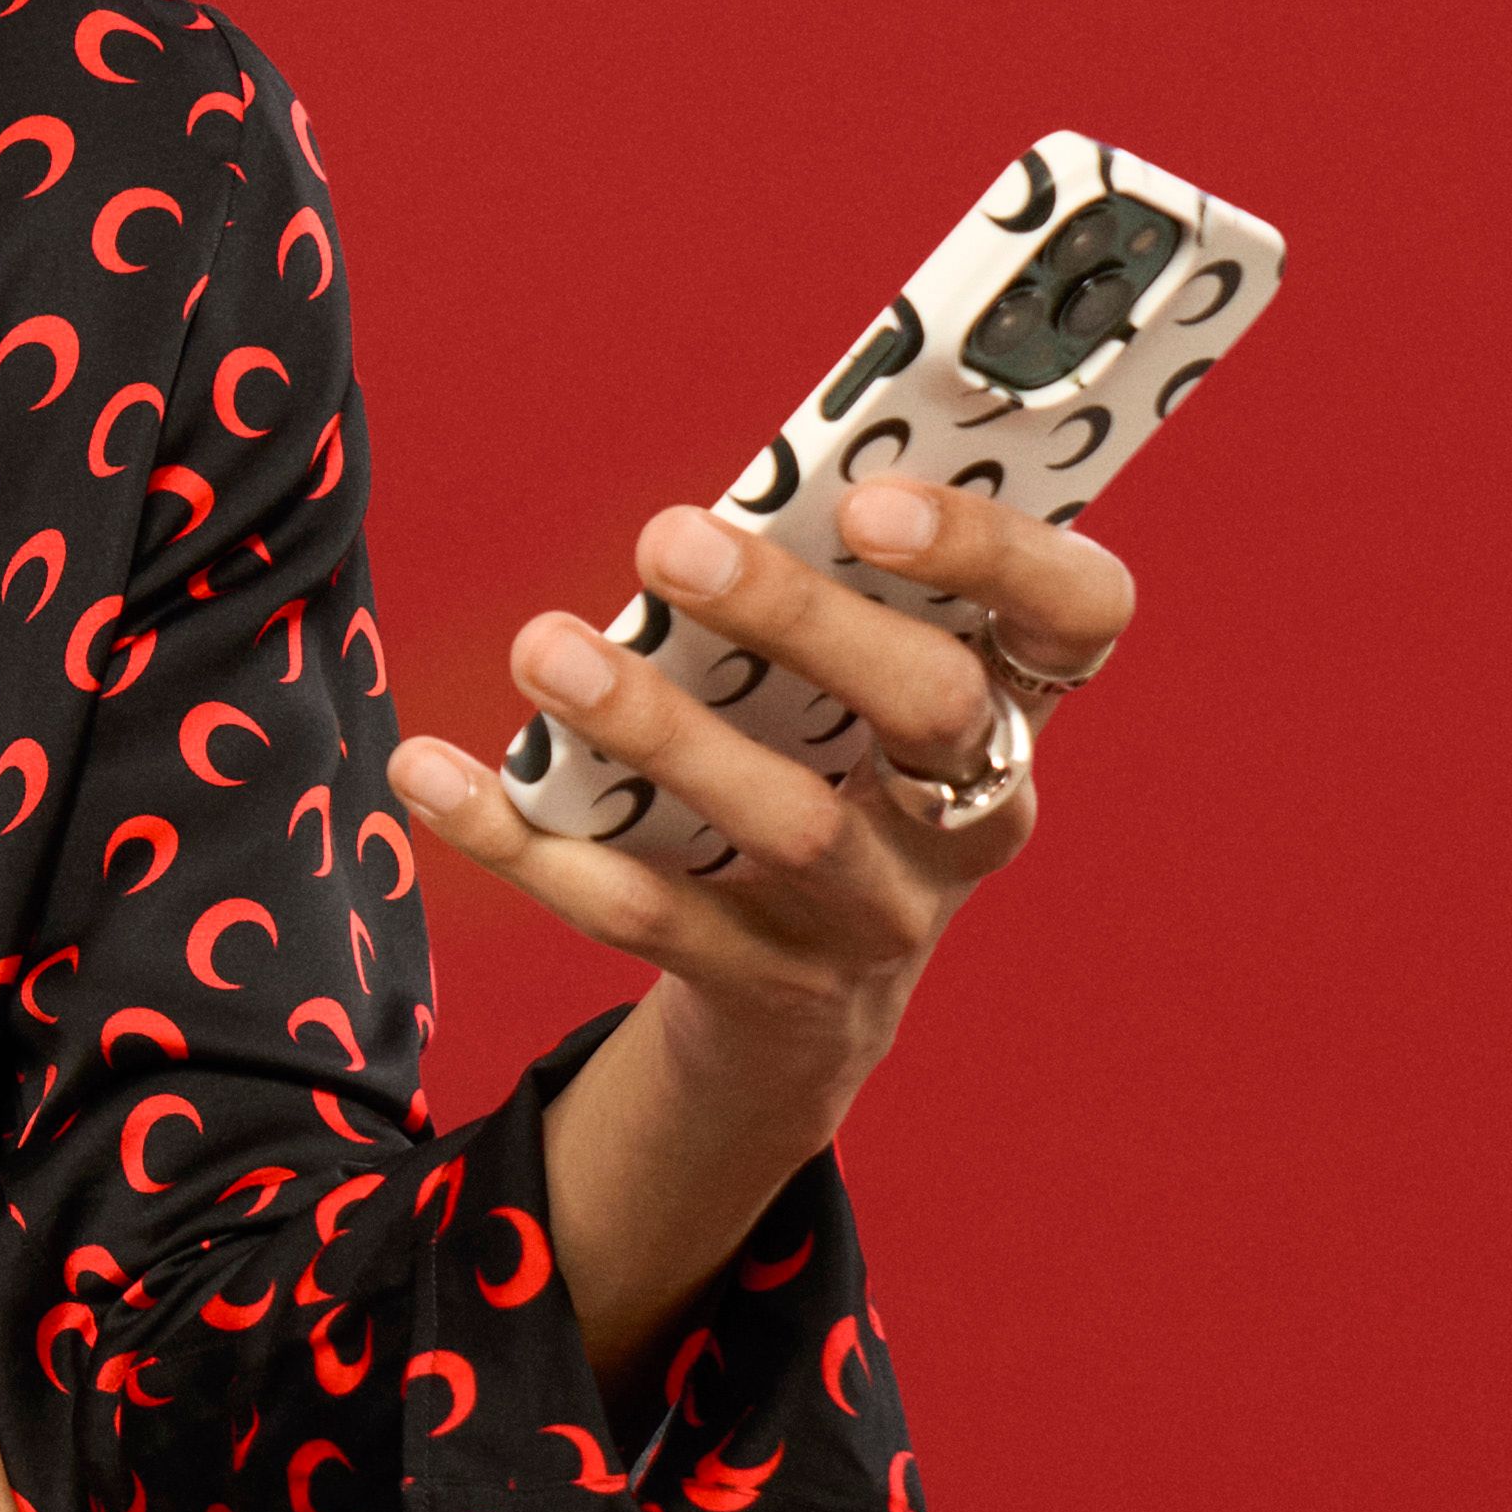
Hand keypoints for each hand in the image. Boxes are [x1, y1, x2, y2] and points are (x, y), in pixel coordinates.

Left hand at [387, 469, 1136, 1391]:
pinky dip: (529, 841)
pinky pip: (643, 914)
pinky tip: (432, 771)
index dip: (996, 549)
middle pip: (930, 710)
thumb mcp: (850, 696)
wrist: (797, 1014)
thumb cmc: (819, 776)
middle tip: (671, 540)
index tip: (867, 497)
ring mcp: (877, 918)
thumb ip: (818, 597)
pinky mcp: (767, 989)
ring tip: (544, 649)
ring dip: (659, 728)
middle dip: (803, 617)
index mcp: (1017, 709)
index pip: (1079, 615)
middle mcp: (973, 819)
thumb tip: (707, 508)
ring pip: (787, 821)